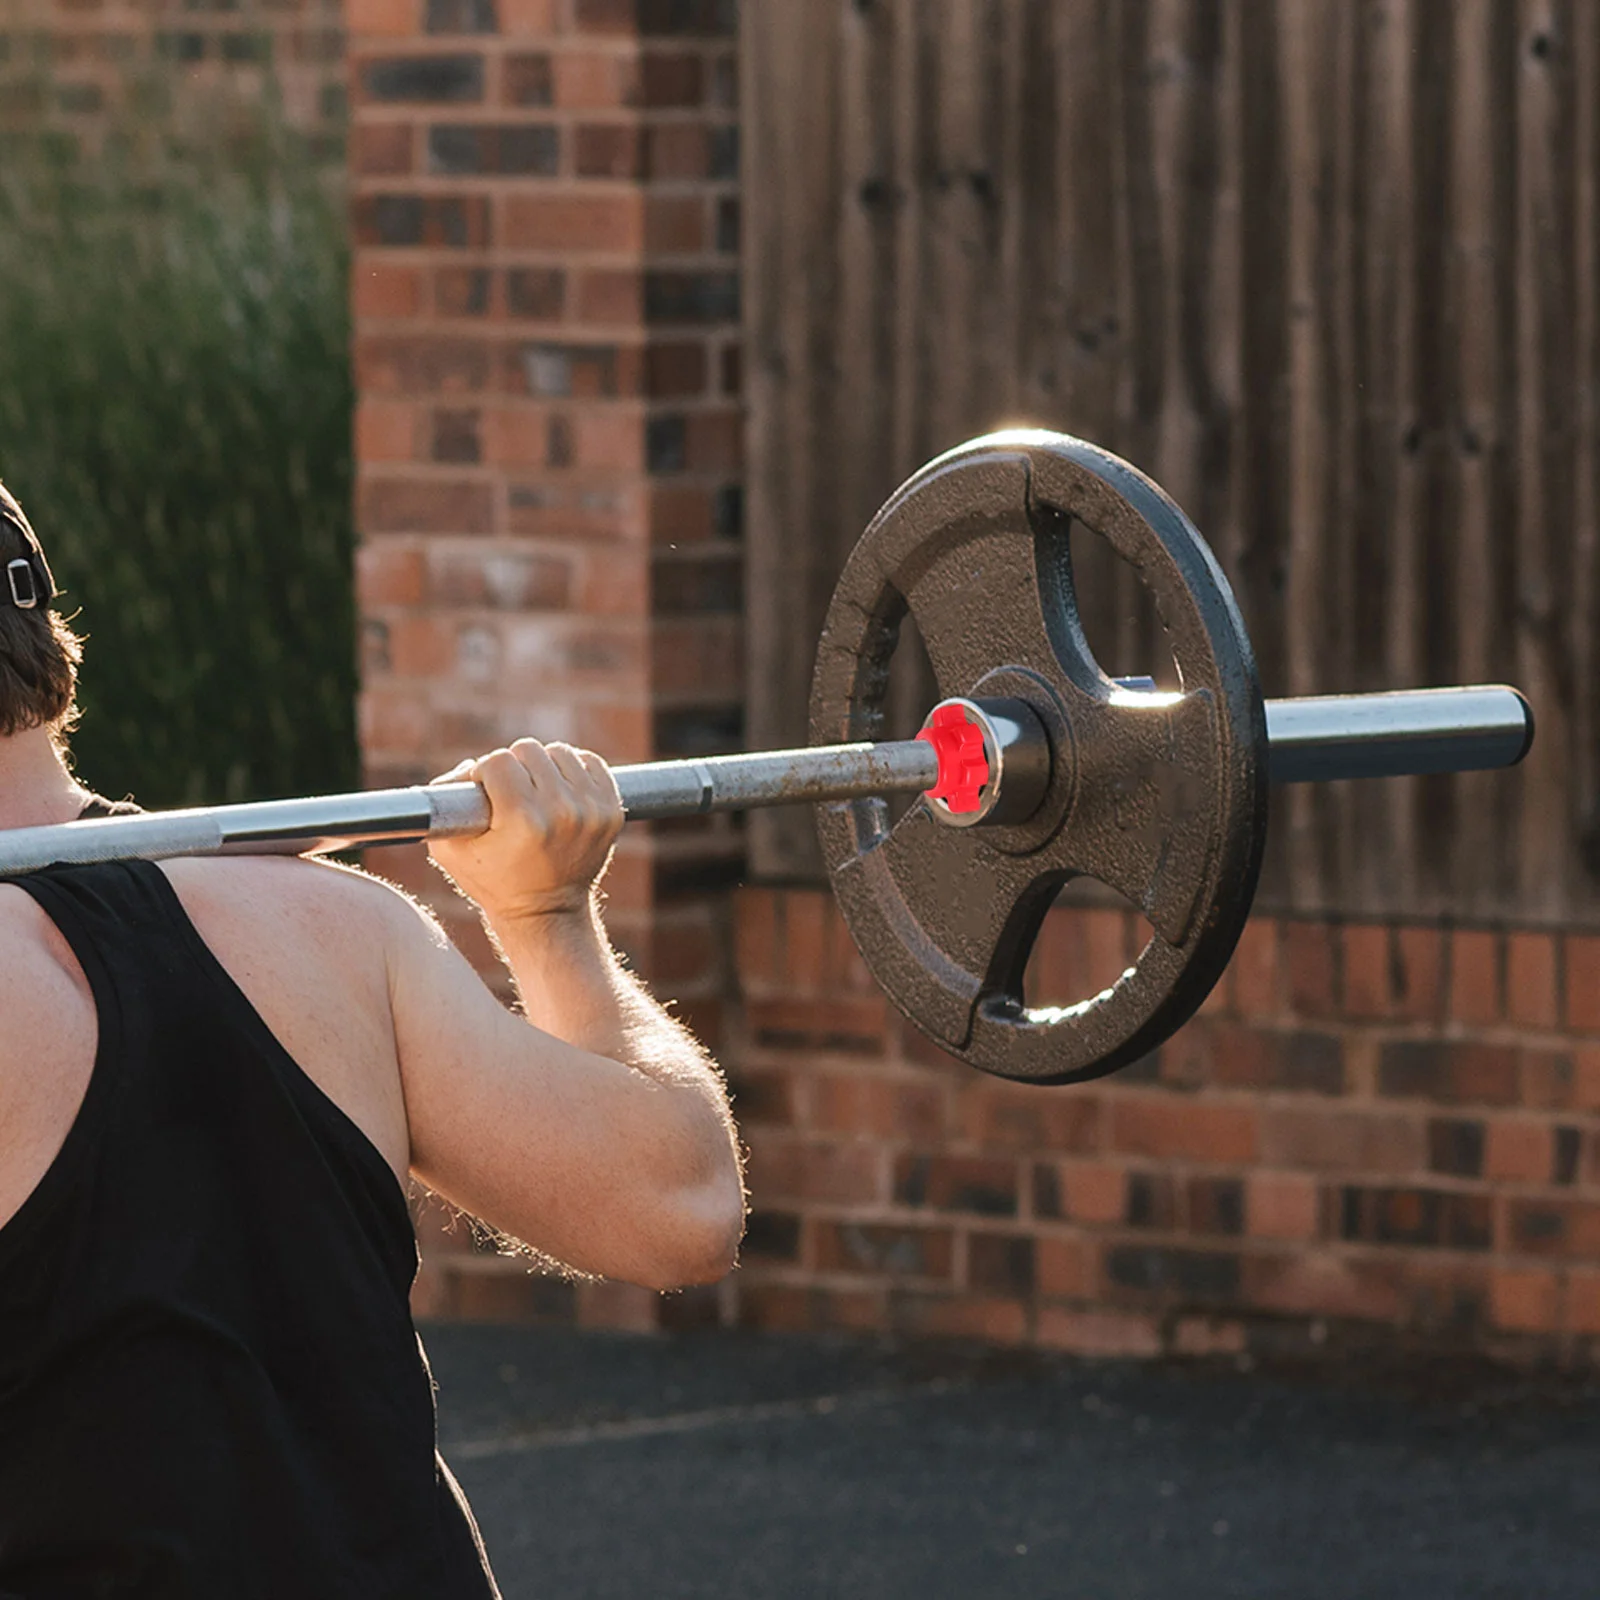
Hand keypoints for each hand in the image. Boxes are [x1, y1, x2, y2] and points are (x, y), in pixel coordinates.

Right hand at [428, 739, 624, 921]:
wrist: (547, 913)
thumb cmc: (493, 882)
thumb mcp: (450, 850)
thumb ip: (443, 800)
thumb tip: (468, 766)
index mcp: (522, 819)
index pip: (499, 760)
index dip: (485, 774)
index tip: (486, 793)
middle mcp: (562, 811)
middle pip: (529, 750)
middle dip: (514, 768)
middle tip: (510, 794)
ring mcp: (592, 810)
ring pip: (560, 752)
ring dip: (544, 767)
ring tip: (535, 793)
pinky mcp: (611, 810)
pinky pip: (590, 762)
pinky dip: (573, 770)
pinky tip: (560, 790)